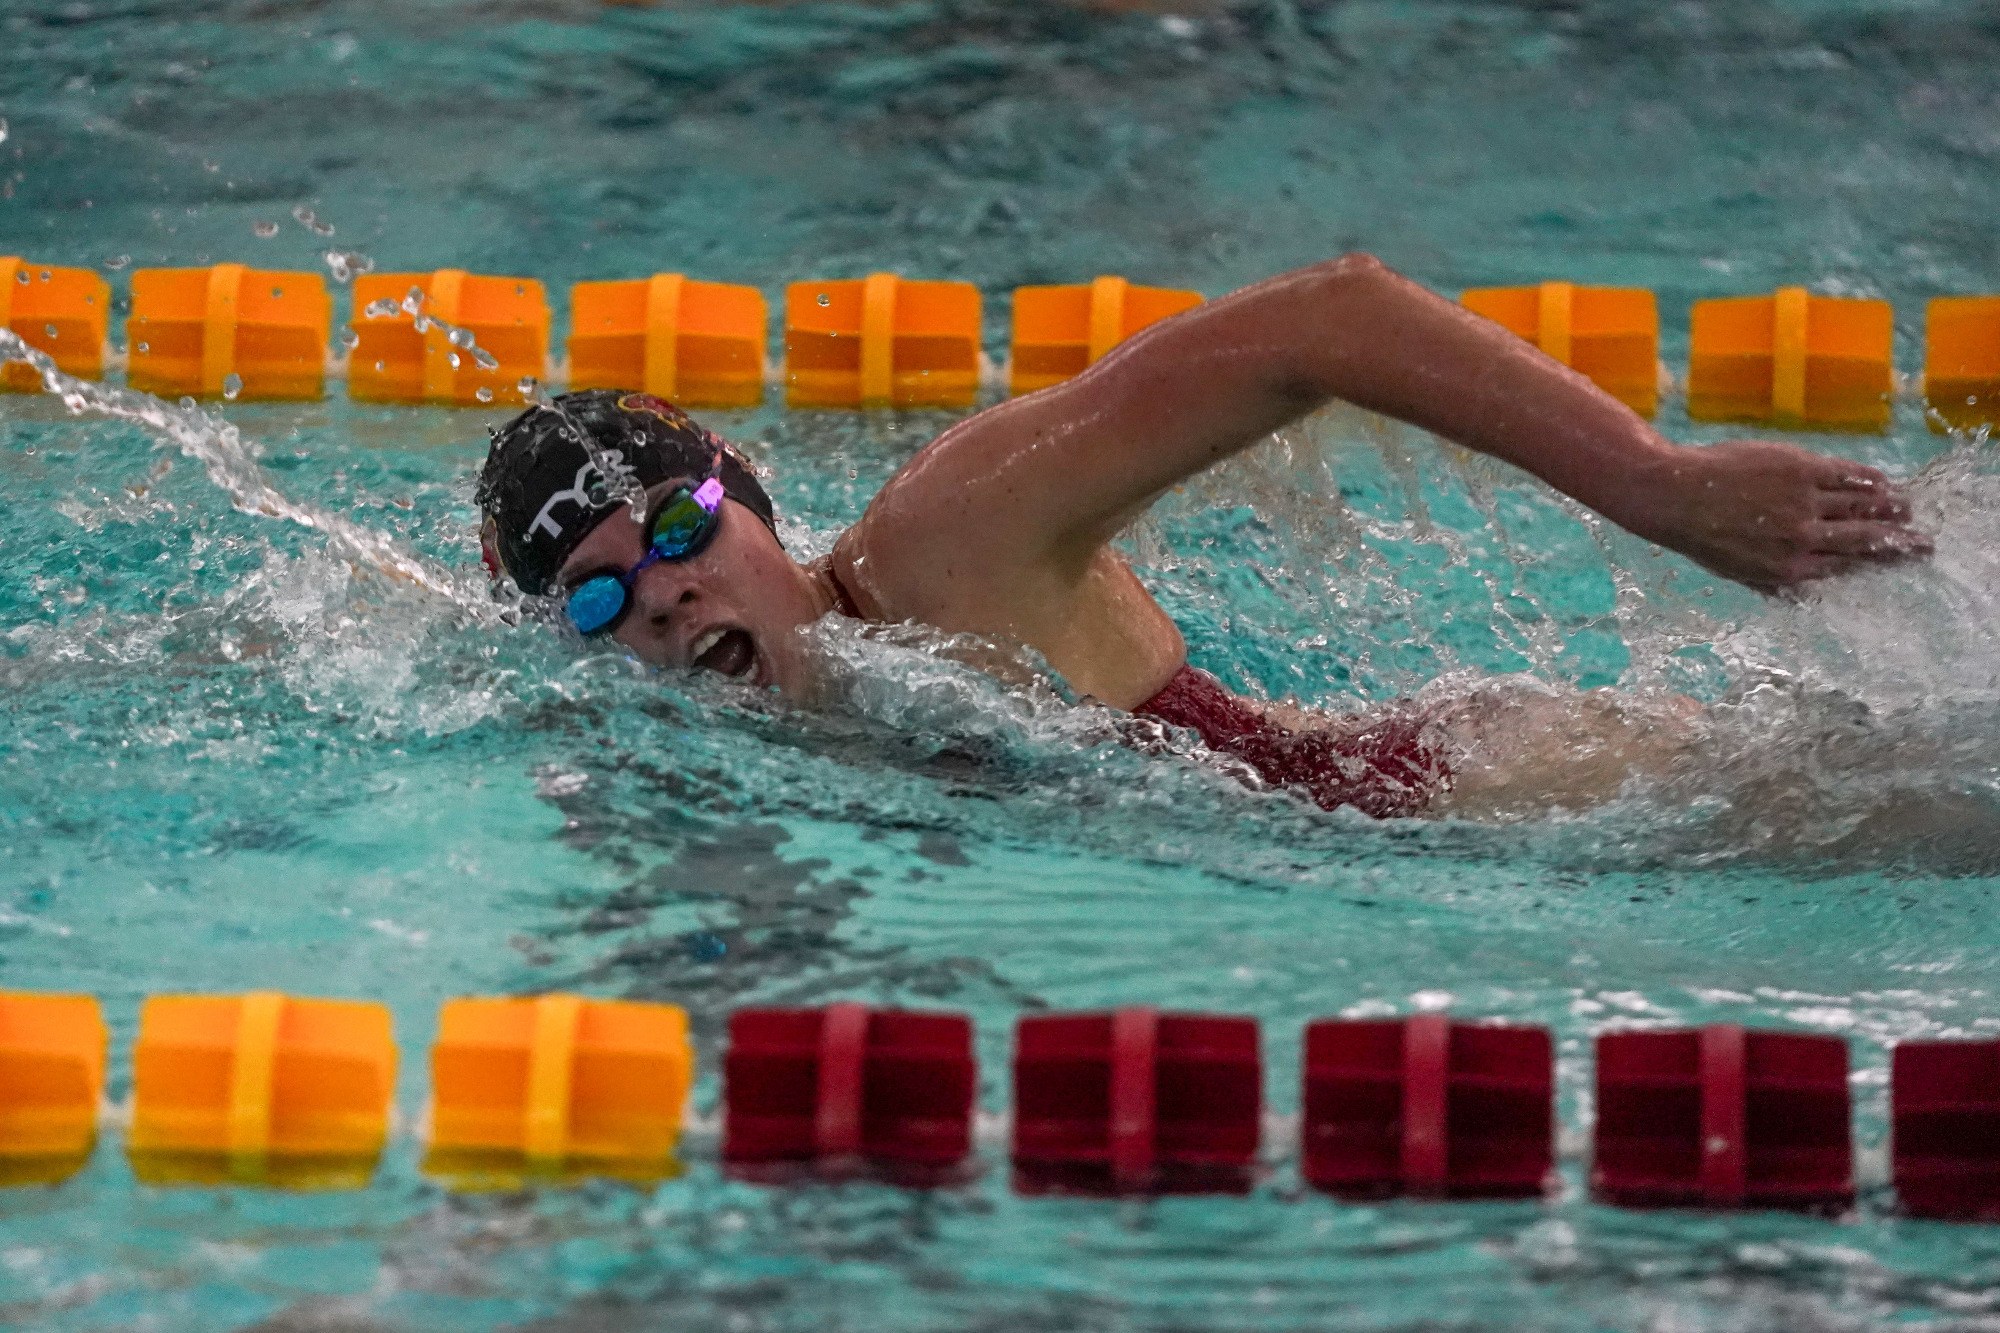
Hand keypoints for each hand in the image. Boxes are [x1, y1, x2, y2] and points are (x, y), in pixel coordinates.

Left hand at [1619, 439, 1930, 591]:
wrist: (1674, 494)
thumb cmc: (1701, 534)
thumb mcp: (1736, 571)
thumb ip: (1773, 582)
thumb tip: (1800, 595)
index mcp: (1787, 569)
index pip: (1846, 566)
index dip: (1876, 562)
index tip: (1897, 560)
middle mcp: (1802, 539)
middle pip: (1865, 540)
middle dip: (1900, 543)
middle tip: (1924, 543)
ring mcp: (1804, 503)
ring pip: (1863, 505)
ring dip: (1891, 506)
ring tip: (1907, 508)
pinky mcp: (1802, 469)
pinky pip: (1848, 475)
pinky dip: (1869, 479)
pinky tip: (1882, 481)